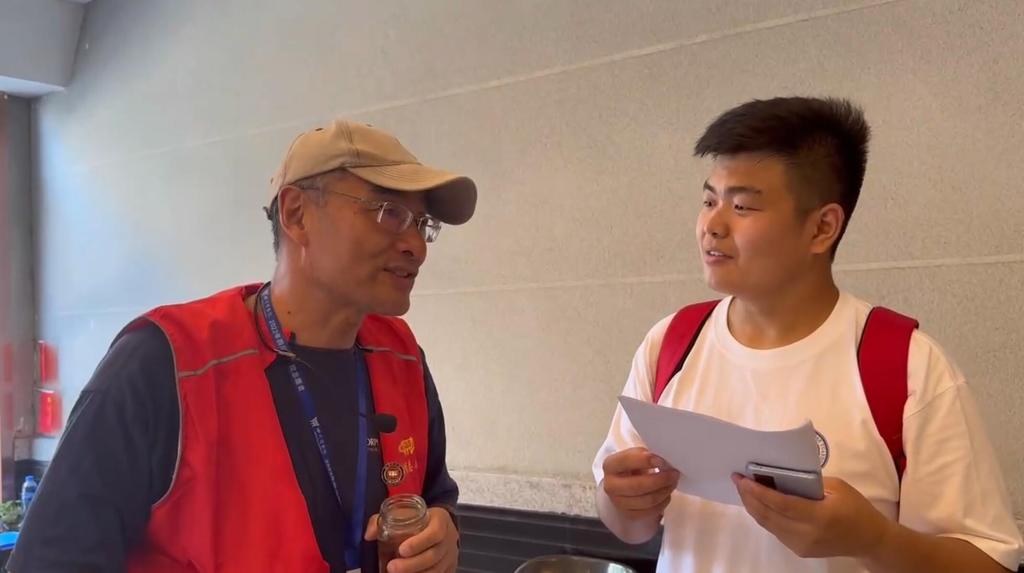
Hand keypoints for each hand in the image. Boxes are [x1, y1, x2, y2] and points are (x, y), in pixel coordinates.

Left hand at [364, 507, 458, 572]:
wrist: (439, 523)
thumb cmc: (417, 519)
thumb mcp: (402, 512)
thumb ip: (382, 520)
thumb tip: (368, 535)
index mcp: (440, 521)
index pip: (435, 532)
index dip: (419, 542)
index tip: (401, 550)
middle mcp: (448, 539)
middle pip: (433, 555)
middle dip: (412, 564)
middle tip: (391, 568)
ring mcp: (450, 556)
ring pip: (436, 570)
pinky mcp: (449, 567)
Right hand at [602, 447, 680, 519]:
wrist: (625, 485)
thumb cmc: (633, 467)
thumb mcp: (636, 455)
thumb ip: (646, 455)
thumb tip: (663, 460)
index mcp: (610, 465)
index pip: (626, 461)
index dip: (646, 460)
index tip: (662, 460)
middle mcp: (610, 485)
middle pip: (638, 485)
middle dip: (660, 480)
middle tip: (674, 474)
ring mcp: (618, 502)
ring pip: (647, 500)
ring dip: (664, 491)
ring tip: (672, 483)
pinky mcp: (629, 514)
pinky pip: (650, 511)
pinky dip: (662, 503)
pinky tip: (666, 494)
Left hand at [732, 474, 893, 558]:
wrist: (869, 539)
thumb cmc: (856, 508)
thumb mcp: (836, 487)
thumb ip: (808, 482)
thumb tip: (779, 475)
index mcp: (819, 516)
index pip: (780, 504)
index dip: (758, 491)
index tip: (742, 478)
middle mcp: (807, 534)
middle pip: (768, 515)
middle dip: (749, 497)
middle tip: (737, 480)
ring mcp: (801, 545)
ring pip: (768, 525)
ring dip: (753, 506)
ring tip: (743, 489)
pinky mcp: (799, 550)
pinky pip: (775, 530)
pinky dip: (764, 516)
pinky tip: (758, 503)